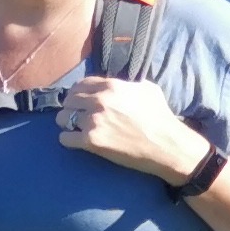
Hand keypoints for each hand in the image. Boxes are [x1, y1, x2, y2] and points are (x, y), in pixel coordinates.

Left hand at [55, 75, 210, 181]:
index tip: (82, 101)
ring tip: (78, 129)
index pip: (81, 84)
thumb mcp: (149, 90)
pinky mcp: (91, 141)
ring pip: (62, 118)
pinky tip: (79, 142)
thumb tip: (118, 84)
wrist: (167, 146)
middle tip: (79, 116)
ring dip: (68, 124)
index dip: (79, 93)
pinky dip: (69, 140)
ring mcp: (93, 121)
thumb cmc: (161, 118)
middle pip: (68, 100)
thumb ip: (127, 84)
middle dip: (72, 108)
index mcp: (112, 86)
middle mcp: (99, 101)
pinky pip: (64, 138)